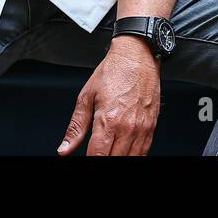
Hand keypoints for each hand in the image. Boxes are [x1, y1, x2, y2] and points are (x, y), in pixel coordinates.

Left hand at [57, 37, 160, 155]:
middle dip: (103, 159)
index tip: (86, 157)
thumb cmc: (113, 72)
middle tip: (97, 152)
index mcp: (108, 120)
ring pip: (131, 159)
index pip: (97, 156)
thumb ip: (76, 127)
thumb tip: (65, 149)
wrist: (137, 57)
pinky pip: (144, 152)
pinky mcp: (152, 127)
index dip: (90, 161)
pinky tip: (123, 152)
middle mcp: (127, 128)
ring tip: (109, 151)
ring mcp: (142, 129)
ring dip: (118, 158)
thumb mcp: (86, 97)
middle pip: (114, 160)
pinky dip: (133, 156)